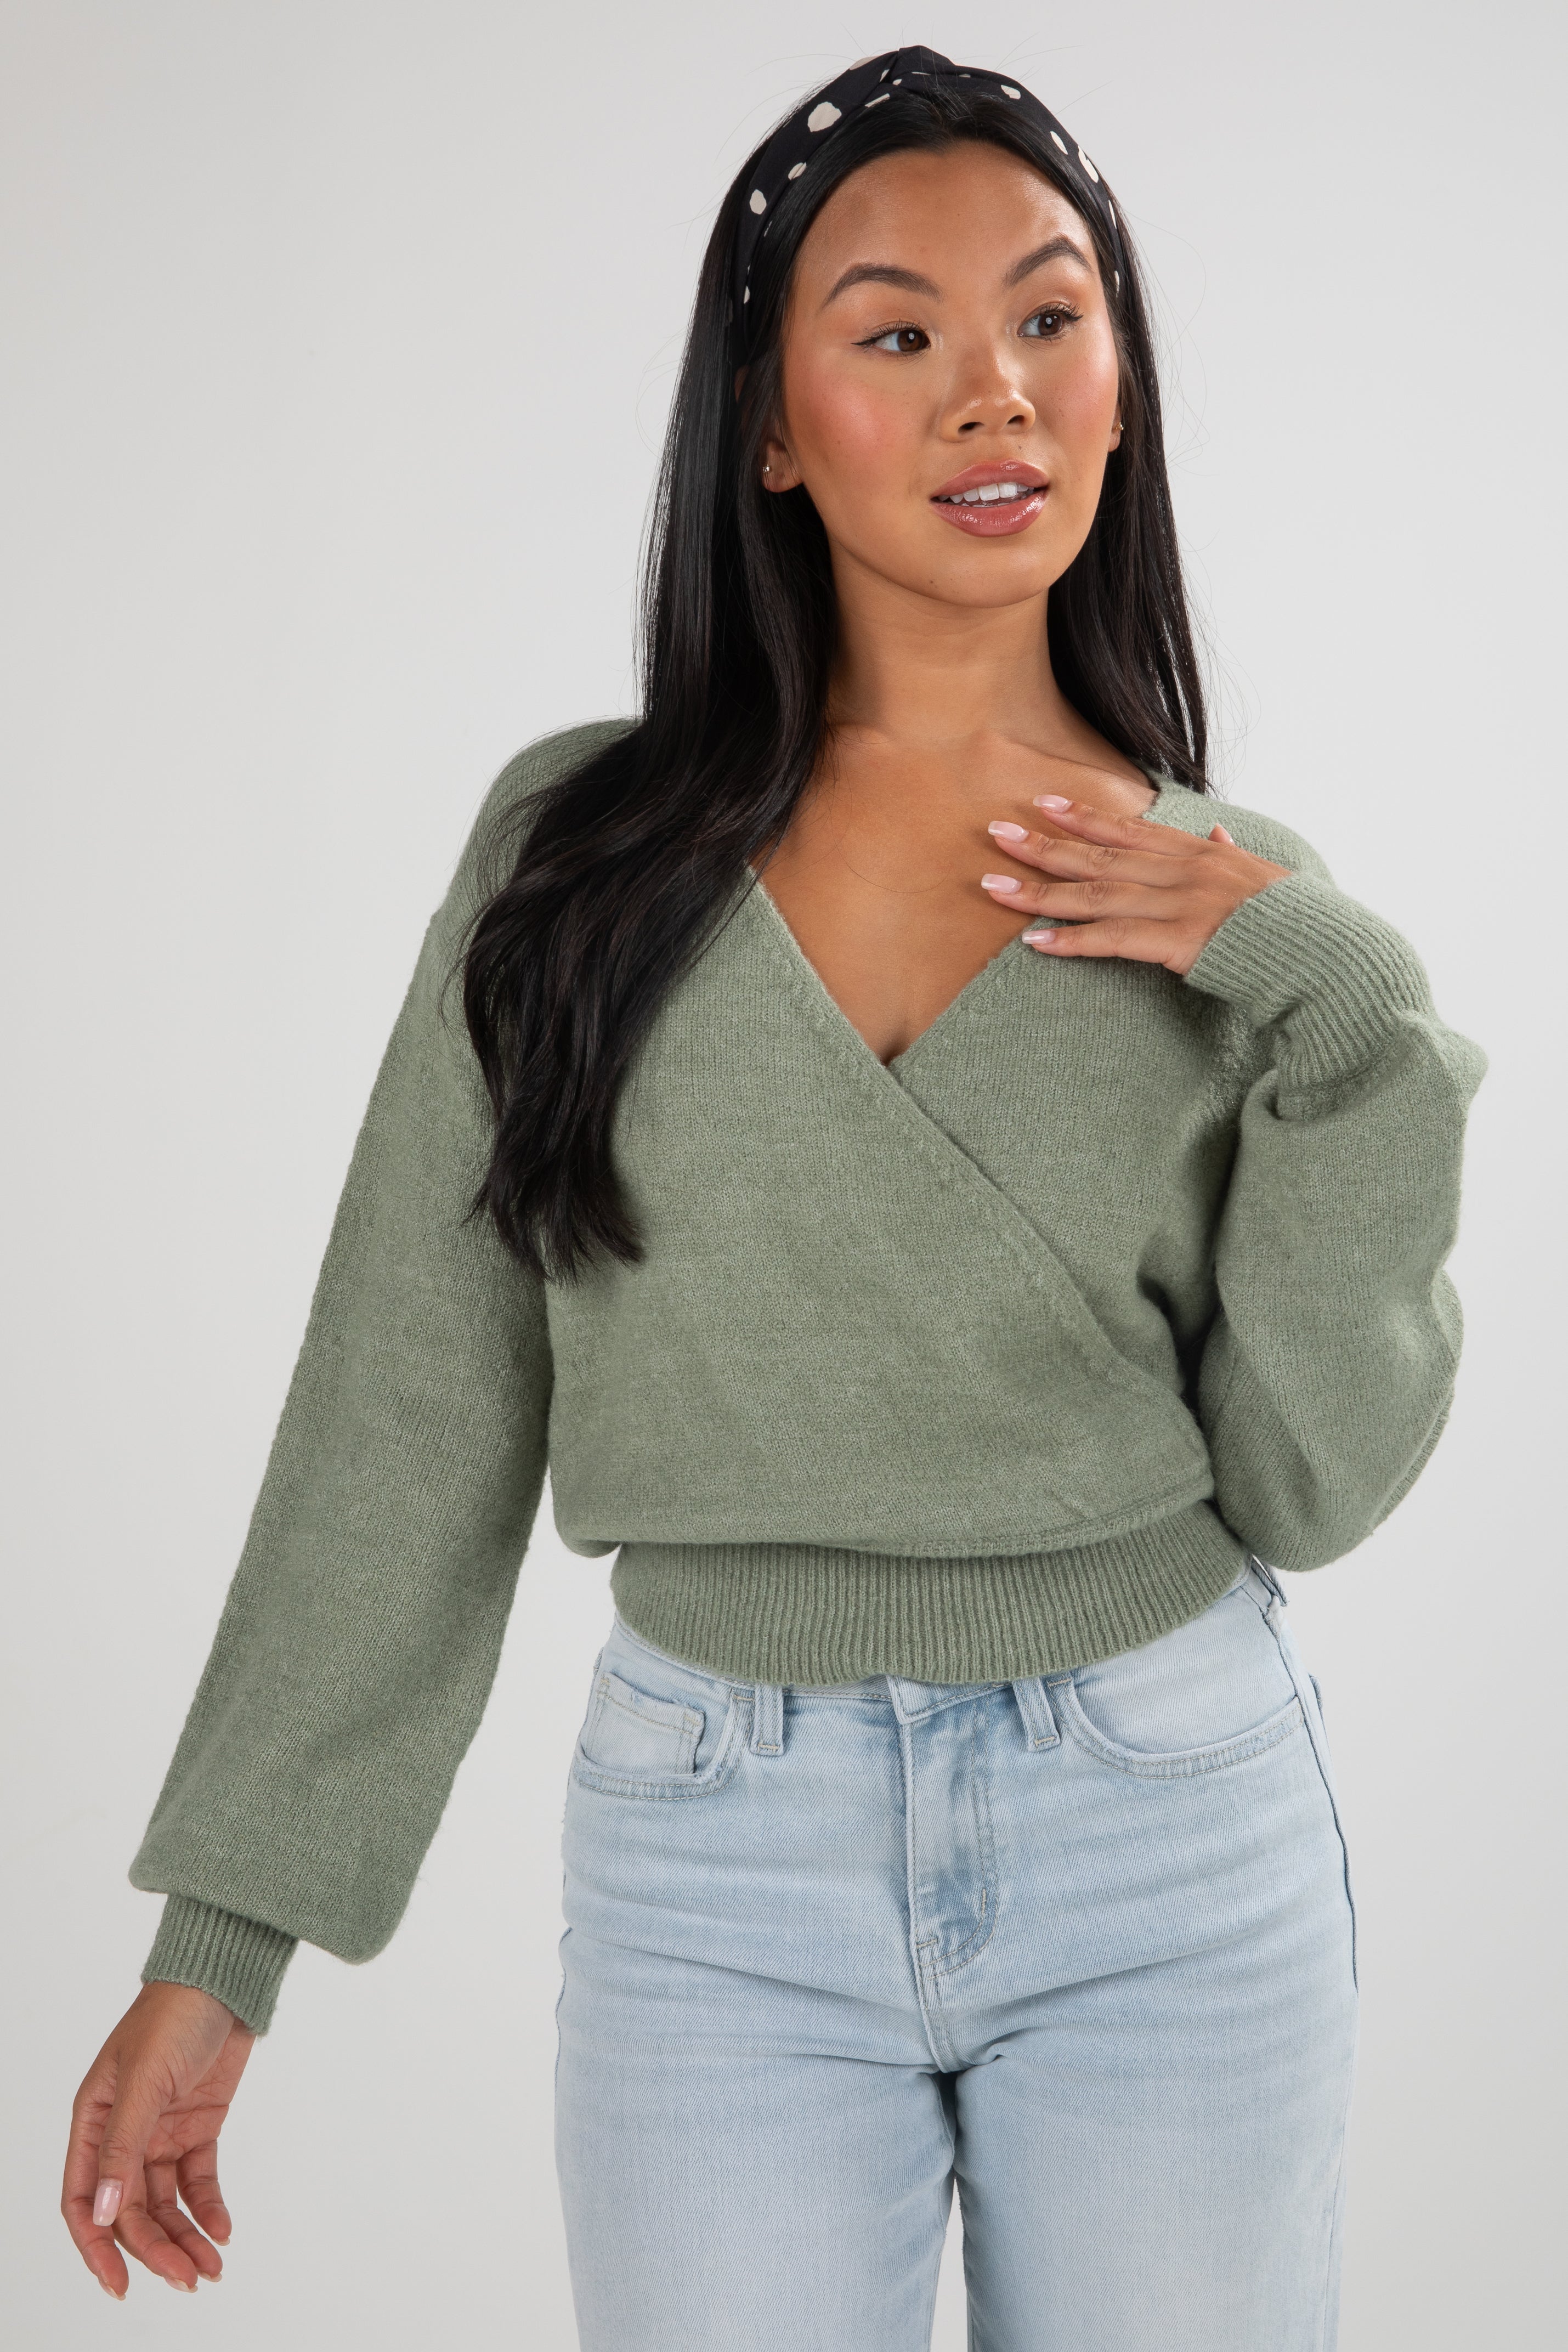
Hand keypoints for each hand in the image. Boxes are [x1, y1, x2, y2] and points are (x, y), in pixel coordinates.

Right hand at [62, 1982, 254, 2298]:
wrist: (225, 1980)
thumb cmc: (173, 2016)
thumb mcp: (142, 2081)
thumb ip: (122, 2147)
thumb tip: (105, 2213)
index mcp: (94, 2122)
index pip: (85, 2201)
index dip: (98, 2247)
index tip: (120, 2285)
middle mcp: (123, 2134)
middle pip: (131, 2211)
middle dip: (155, 2249)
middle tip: (188, 2279)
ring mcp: (161, 2132)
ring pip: (166, 2203)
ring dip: (185, 2238)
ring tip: (211, 2268)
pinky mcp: (198, 2127)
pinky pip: (198, 2180)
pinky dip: (209, 2207)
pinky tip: (222, 2229)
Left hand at [980, 794, 1288, 974]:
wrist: (1325, 953)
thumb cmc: (1293, 920)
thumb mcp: (1262, 875)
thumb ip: (1230, 851)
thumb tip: (1216, 830)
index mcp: (1201, 853)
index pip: (1132, 829)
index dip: (1085, 816)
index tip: (1044, 802)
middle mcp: (1185, 872)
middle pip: (1101, 856)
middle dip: (1046, 845)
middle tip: (996, 833)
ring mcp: (1181, 905)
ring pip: (1097, 895)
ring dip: (1040, 892)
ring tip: (995, 887)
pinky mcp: (1181, 943)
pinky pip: (1114, 939)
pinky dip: (1072, 941)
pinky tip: (1035, 942)